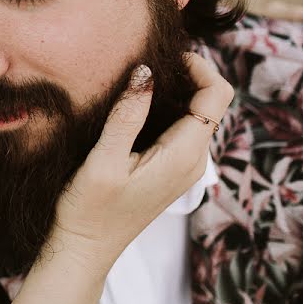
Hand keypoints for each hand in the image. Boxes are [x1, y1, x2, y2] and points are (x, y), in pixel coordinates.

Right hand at [13, 53, 233, 303]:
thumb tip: (146, 70)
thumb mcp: (103, 159)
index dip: (199, 66)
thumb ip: (127, 114)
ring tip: (138, 78)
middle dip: (187, 74)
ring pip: (197, 113)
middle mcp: (193, 160)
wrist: (85, 248)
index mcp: (184, 154)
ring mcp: (184, 167)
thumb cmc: (89, 208)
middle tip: (145, 60)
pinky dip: (168, 108)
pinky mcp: (171, 170)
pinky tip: (136, 105)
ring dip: (176, 90)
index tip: (164, 55)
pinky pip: (183, 128)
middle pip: (211, 102)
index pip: (217, 95)